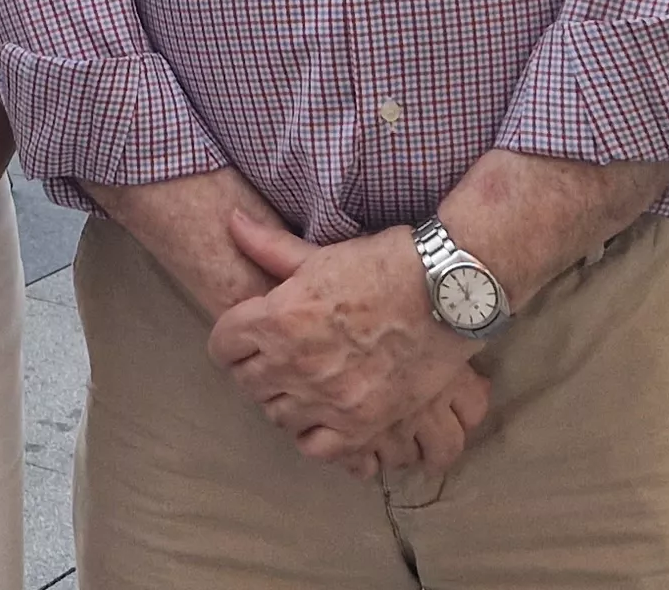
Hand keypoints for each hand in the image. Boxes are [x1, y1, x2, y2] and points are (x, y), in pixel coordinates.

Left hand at [208, 217, 482, 475]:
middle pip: (247, 383)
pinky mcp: (362, 424)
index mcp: (278, 318)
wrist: (446, 292)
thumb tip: (232, 221)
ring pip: (277, 416)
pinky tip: (325, 416)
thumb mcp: (321, 254)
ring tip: (303, 385)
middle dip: (257, 369)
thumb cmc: (384, 265)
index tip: (247, 338)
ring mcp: (327, 399)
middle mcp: (294, 363)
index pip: (222, 346)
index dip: (232, 340)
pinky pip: (316, 447)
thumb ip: (270, 248)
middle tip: (279, 359)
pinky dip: (315, 435)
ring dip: (284, 401)